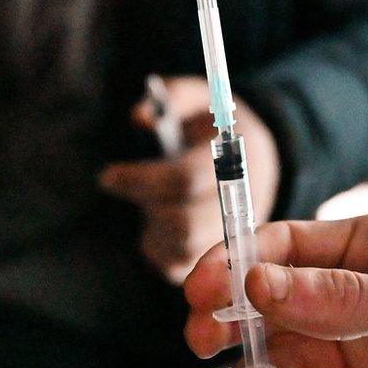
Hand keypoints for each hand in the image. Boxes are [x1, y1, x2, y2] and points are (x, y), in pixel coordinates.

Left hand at [101, 76, 279, 284]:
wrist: (259, 161)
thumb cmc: (220, 128)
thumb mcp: (204, 98)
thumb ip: (174, 98)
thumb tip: (139, 117)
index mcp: (238, 161)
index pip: (186, 181)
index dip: (141, 180)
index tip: (108, 176)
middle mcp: (242, 204)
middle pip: (186, 224)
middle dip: (146, 206)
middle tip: (123, 185)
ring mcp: (234, 236)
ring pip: (184, 251)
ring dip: (152, 229)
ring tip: (147, 203)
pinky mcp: (218, 259)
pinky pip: (181, 269)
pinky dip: (158, 251)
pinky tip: (155, 226)